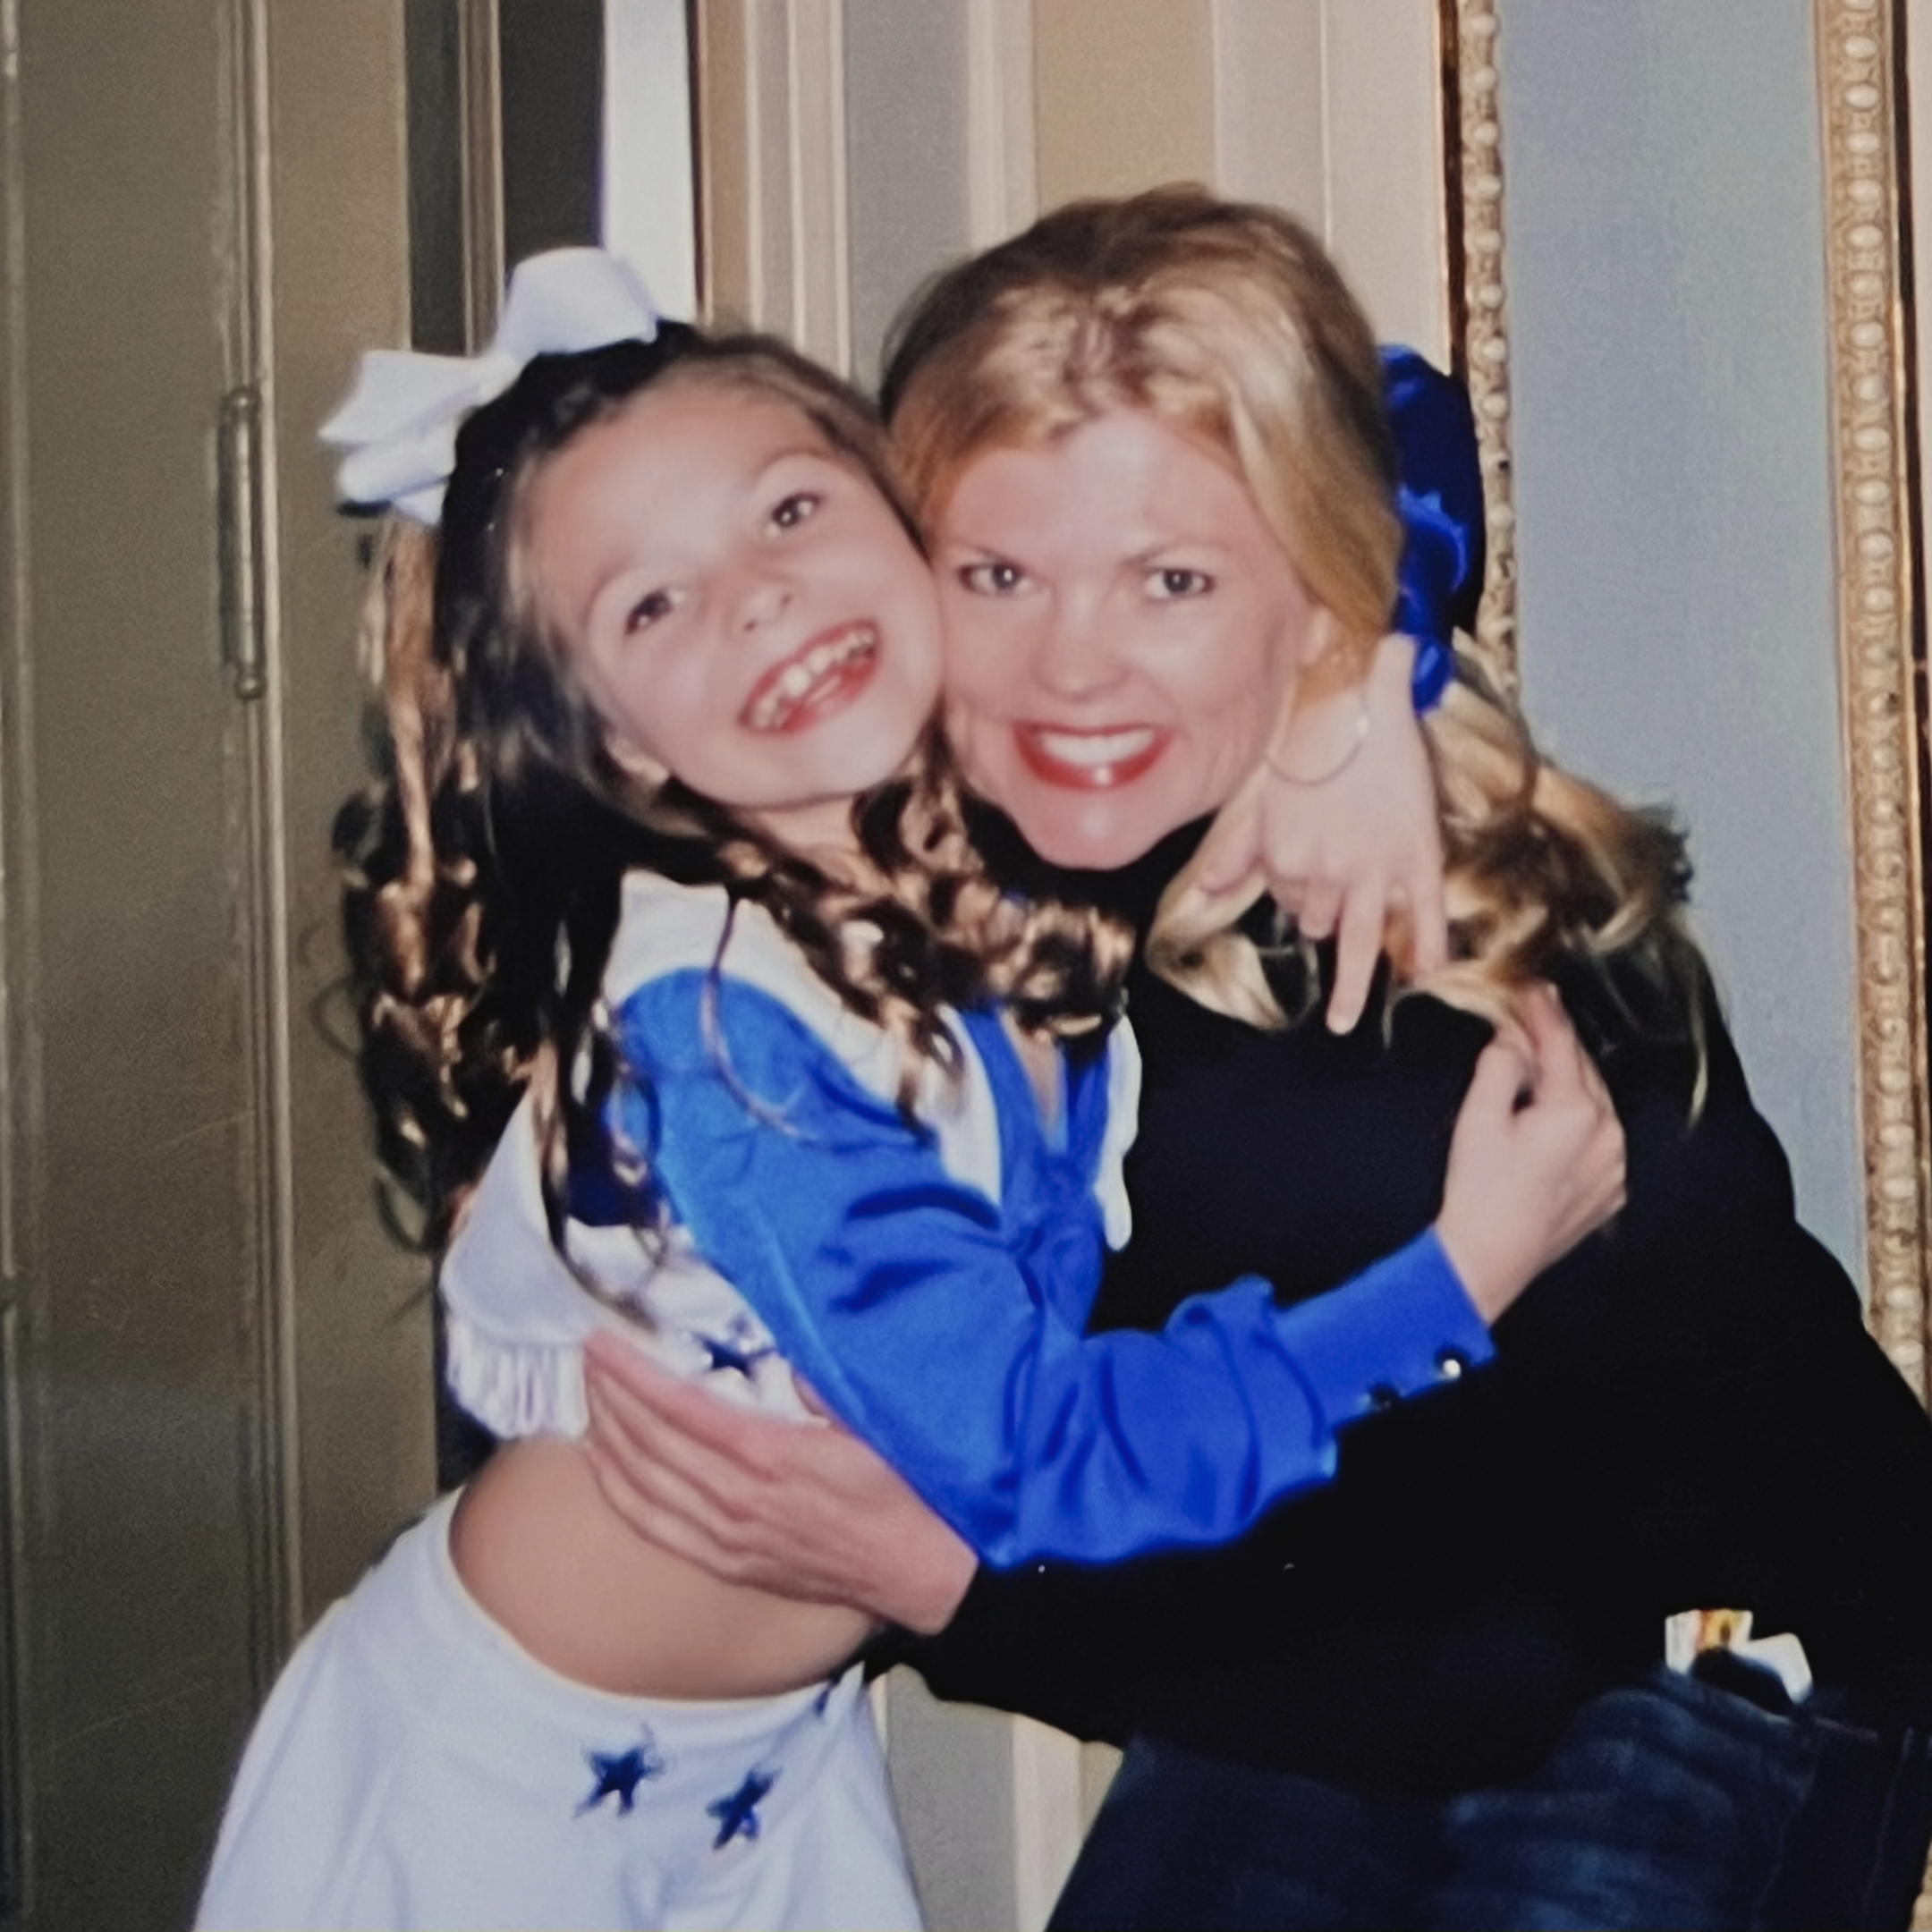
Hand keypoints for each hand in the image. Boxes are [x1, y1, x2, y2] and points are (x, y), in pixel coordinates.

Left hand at [580, 1331, 976, 1633]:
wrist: (923, 1570)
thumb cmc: (906, 1490)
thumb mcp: (875, 1419)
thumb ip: (823, 1382)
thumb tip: (784, 1347)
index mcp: (772, 1455)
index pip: (679, 1407)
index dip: (634, 1373)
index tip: (604, 1342)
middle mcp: (739, 1500)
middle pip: (649, 1441)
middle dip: (610, 1393)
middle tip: (588, 1355)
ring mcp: (730, 1537)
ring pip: (642, 1483)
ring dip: (606, 1435)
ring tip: (587, 1395)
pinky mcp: (730, 1562)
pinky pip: (654, 1527)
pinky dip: (617, 1492)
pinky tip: (599, 1465)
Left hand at [1195, 633, 1447, 1034]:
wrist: (1356, 697)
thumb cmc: (1302, 735)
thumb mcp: (1257, 794)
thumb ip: (1236, 849)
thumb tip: (1207, 888)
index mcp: (1283, 859)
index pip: (1285, 898)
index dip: (1297, 889)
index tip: (1310, 875)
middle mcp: (1324, 875)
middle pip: (1317, 922)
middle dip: (1322, 917)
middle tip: (1335, 906)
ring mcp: (1373, 871)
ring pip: (1359, 942)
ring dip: (1352, 984)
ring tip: (1343, 1019)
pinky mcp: (1418, 858)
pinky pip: (1424, 913)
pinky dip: (1427, 944)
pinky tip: (1429, 973)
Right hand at [1434, 983, 1626, 1319]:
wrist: (1486, 1260)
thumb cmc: (1477, 1193)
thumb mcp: (1477, 1117)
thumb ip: (1501, 1065)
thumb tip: (1514, 1039)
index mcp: (1575, 1111)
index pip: (1560, 1044)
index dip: (1543, 1011)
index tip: (1533, 988)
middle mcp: (1607, 1135)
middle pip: (1580, 1070)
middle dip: (1554, 1045)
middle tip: (1525, 1023)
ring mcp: (1614, 1167)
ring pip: (1593, 1103)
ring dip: (1566, 1083)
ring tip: (1533, 1073)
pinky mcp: (1610, 1191)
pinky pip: (1598, 1139)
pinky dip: (1578, 1122)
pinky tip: (1547, 1123)